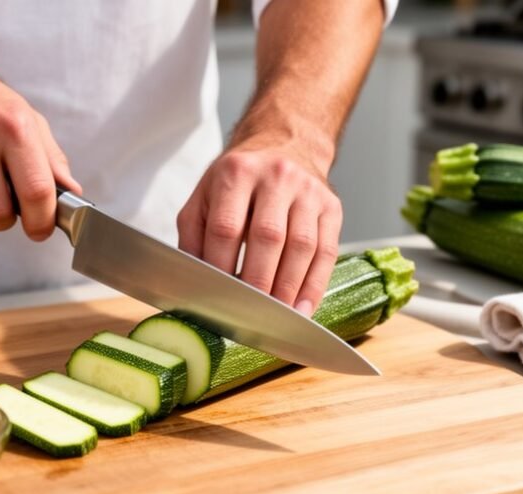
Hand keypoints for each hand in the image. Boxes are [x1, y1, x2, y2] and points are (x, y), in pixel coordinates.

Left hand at [177, 138, 341, 315]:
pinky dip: (314, 285)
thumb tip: (191, 281)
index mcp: (236, 172)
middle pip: (268, 237)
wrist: (284, 146)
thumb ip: (193, 237)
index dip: (221, 266)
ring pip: (302, 247)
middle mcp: (276, 177)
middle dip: (257, 282)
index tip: (216, 297)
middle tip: (247, 315)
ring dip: (288, 288)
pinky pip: (327, 252)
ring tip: (275, 318)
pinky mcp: (332, 206)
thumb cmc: (238, 183)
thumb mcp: (204, 197)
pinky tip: (301, 308)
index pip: (227, 227)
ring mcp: (309, 191)